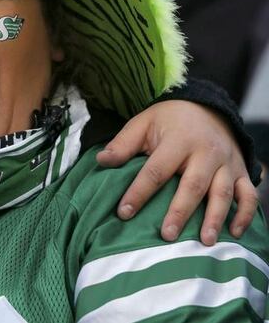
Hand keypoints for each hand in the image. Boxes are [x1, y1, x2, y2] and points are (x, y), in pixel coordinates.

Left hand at [97, 100, 257, 245]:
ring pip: (223, 193)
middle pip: (193, 185)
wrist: (207, 107)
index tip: (124, 213)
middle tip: (167, 235)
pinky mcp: (241, 171)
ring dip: (214, 218)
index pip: (156, 170)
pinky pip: (248, 194)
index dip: (139, 192)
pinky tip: (234, 233)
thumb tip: (101, 161)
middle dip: (180, 211)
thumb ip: (123, 144)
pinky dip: (245, 214)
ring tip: (204, 242)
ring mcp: (227, 163)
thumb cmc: (169, 121)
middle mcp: (206, 152)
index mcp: (179, 140)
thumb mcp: (143, 123)